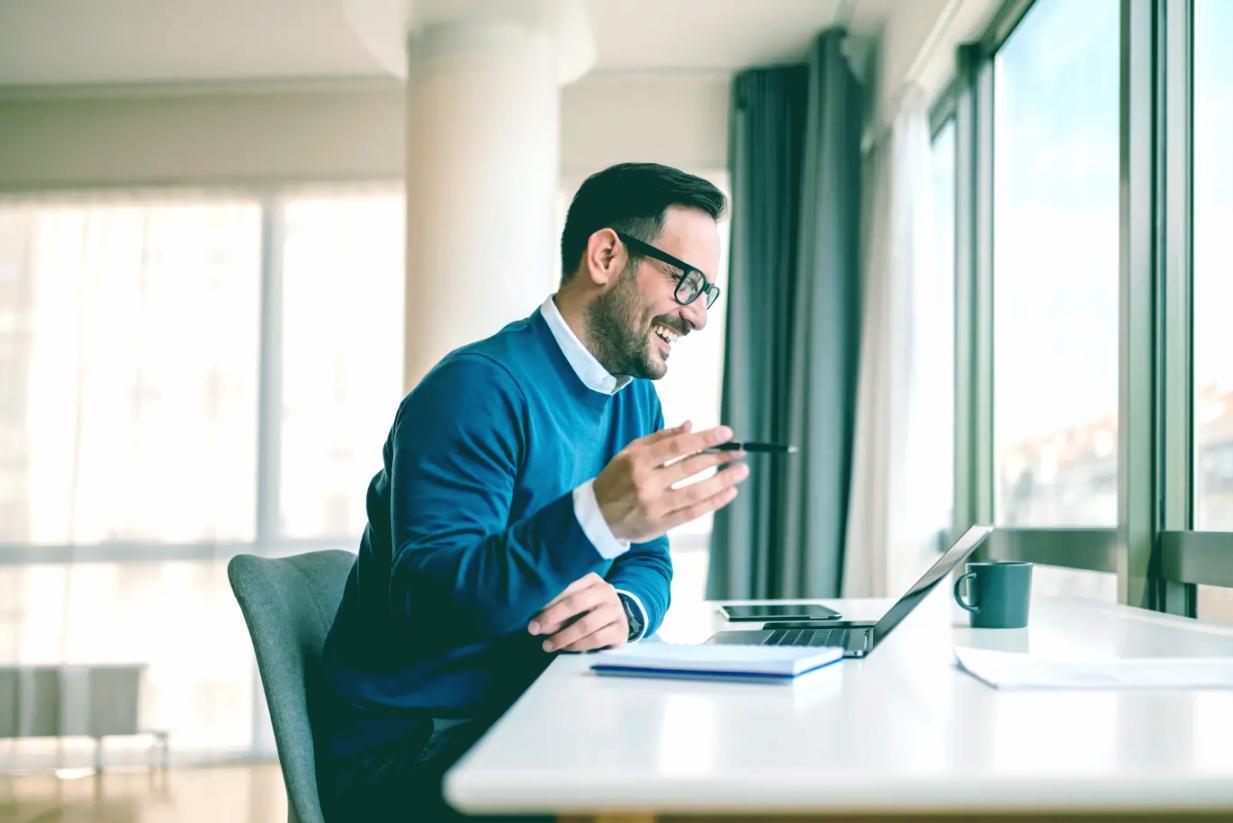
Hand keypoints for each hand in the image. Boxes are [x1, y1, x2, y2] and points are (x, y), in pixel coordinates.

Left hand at [528, 572, 625, 652]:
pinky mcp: (621, 630)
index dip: (548, 603)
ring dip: (563, 636)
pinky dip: (577, 645)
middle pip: (575, 603)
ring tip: (547, 645)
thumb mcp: (578, 602)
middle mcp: (606, 591)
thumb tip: (536, 620)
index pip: (567, 588)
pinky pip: (595, 639)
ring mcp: (615, 610)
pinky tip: (565, 649)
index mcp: (592, 580)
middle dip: (552, 617)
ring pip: (585, 624)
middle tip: (534, 630)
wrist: (619, 622)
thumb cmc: (590, 610)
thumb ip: (560, 606)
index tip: (532, 617)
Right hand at [592, 422, 748, 542]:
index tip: (727, 432)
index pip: (679, 446)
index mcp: (638, 460)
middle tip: (739, 452)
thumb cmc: (617, 478)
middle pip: (691, 468)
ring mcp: (654, 506)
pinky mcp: (659, 525)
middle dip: (720, 457)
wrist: (595, 515)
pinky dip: (714, 502)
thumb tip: (691, 426)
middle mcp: (646, 482)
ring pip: (696, 492)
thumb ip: (660, 438)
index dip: (705, 438)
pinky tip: (729, 492)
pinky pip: (692, 512)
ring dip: (723, 481)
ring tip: (741, 471)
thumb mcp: (630, 452)